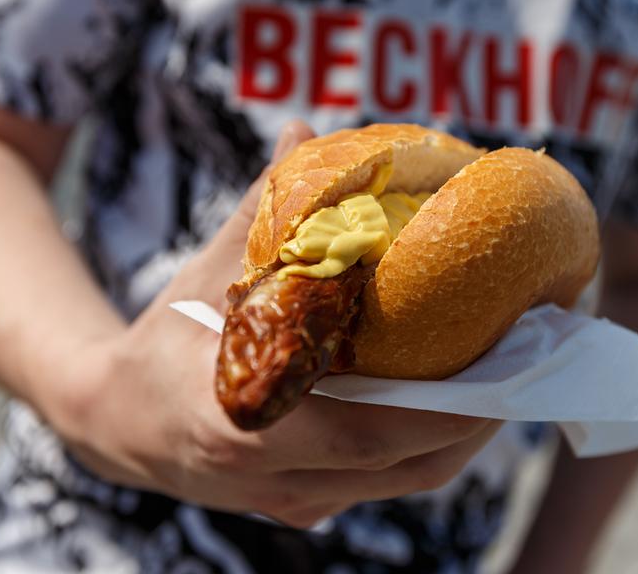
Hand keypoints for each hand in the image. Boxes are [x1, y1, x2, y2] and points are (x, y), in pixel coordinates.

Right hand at [56, 121, 500, 527]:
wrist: (110, 419)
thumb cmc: (162, 343)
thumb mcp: (205, 276)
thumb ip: (258, 211)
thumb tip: (301, 132)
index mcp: (243, 425)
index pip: (371, 435)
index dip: (448, 408)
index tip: (508, 363)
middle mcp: (272, 479)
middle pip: (405, 469)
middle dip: (477, 420)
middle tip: (527, 363)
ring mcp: (287, 501)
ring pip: (399, 484)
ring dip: (460, 437)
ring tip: (505, 380)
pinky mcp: (297, 506)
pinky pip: (378, 485)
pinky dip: (422, 448)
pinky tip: (450, 404)